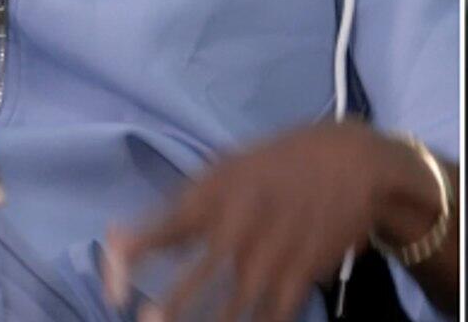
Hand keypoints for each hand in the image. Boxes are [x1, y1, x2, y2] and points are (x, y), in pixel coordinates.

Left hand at [102, 123, 452, 321]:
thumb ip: (181, 204)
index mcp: (213, 193)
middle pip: (192, 278)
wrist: (355, 161)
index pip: (158, 229)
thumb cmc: (281, 162)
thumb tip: (124, 237)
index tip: (112, 290)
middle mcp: (238, 225)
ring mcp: (271, 253)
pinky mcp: (300, 274)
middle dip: (168, 307)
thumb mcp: (227, 166)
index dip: (126, 259)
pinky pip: (271, 316)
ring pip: (229, 307)